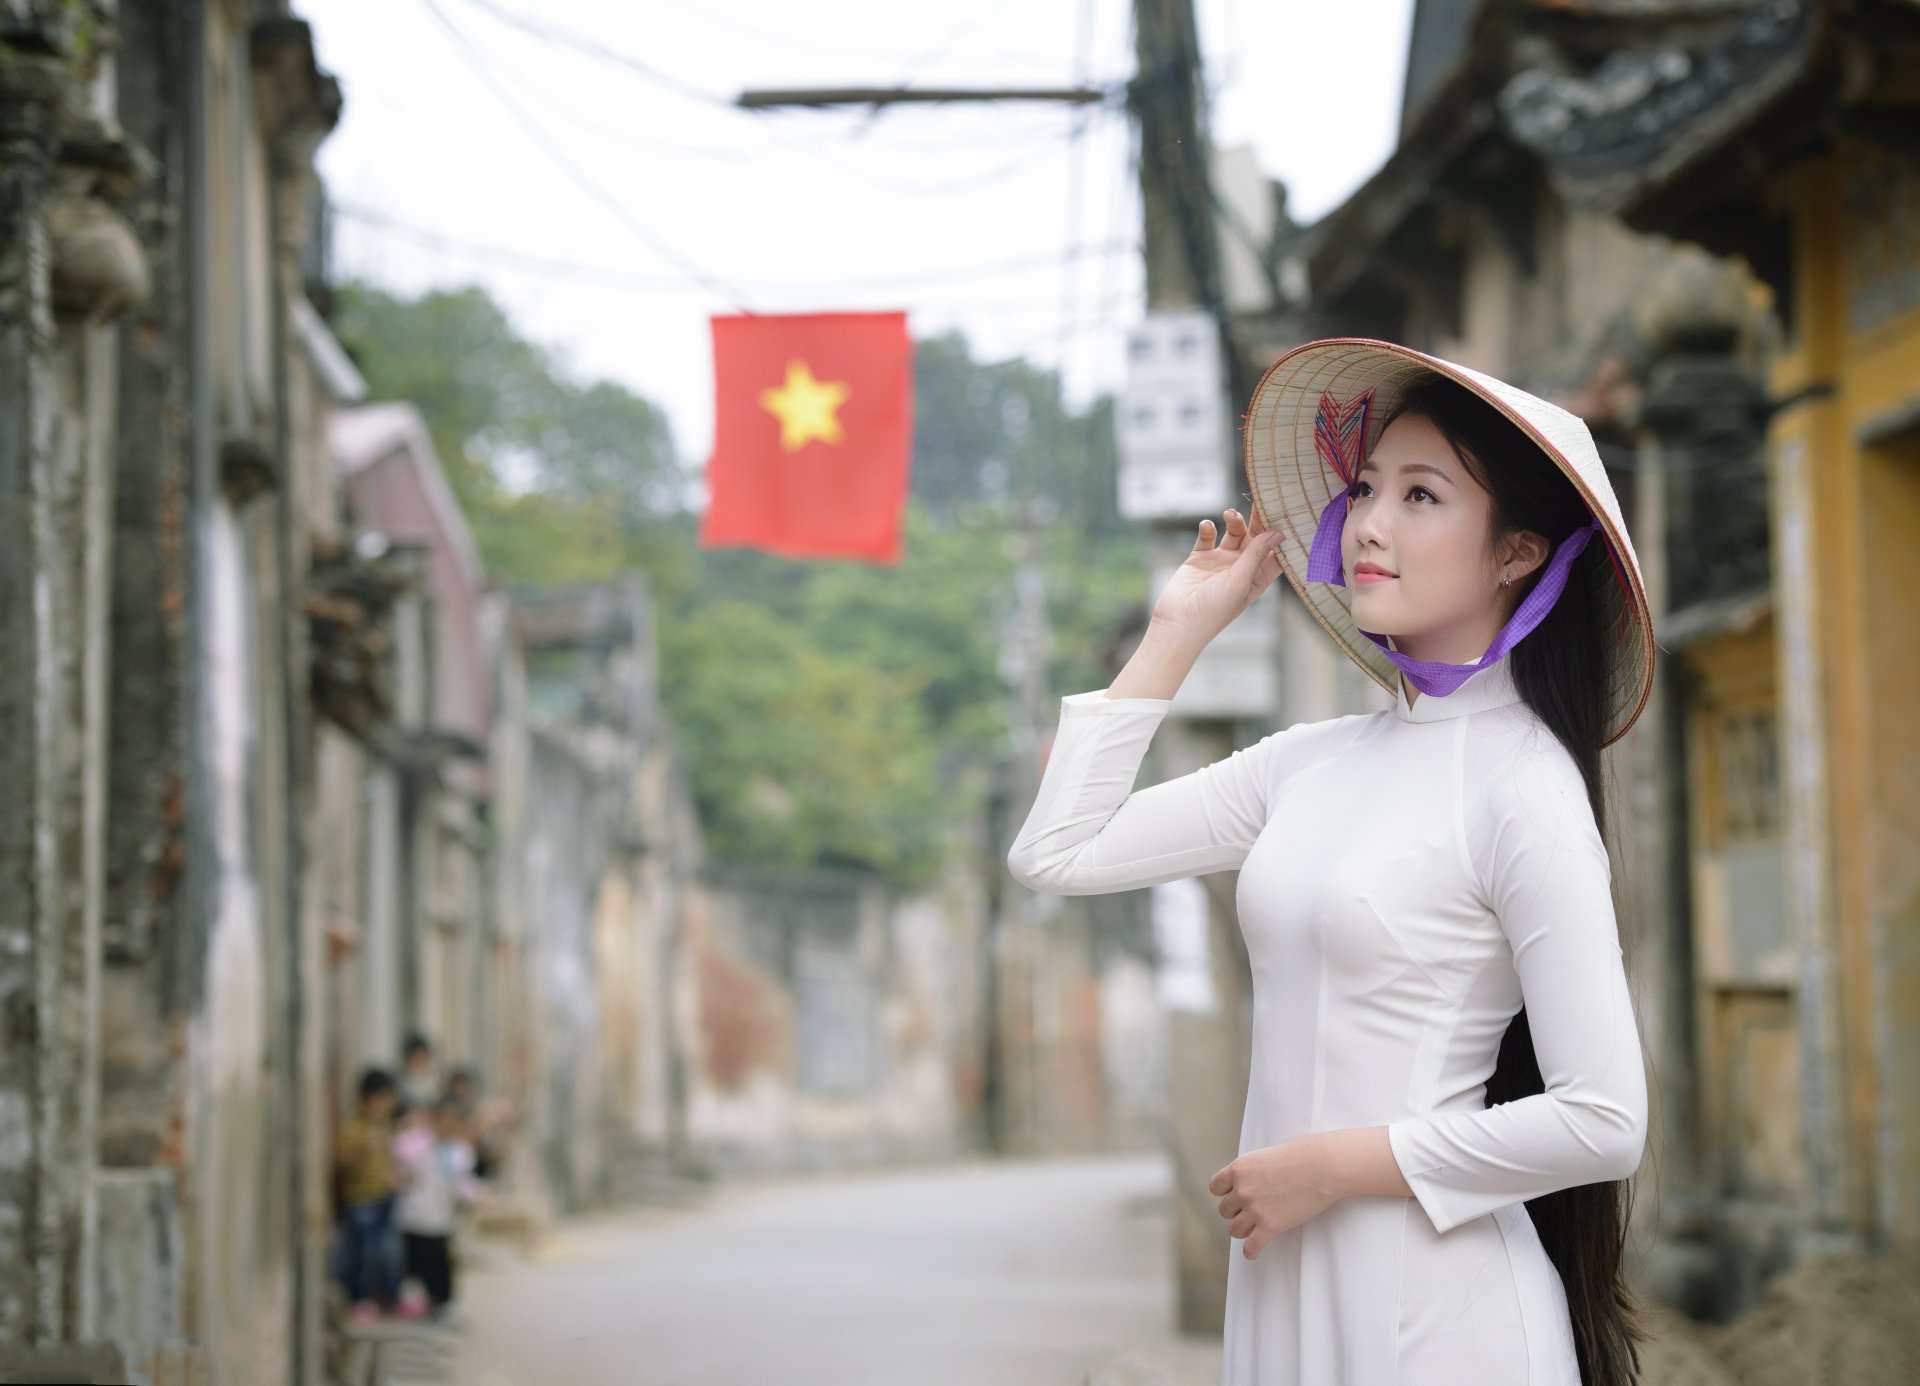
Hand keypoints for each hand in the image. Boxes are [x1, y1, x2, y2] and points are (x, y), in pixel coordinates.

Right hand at [1150, 508, 1286, 644]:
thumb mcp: (1241, 580)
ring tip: (1230, 514)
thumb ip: (1257, 554)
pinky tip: (1207, 525)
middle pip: (1256, 538)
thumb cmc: (1214, 610)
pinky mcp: (1199, 559)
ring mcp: (1220, 563)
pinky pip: (1207, 537)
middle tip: (1260, 501)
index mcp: (1257, 578)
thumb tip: (1277, 533)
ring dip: (1235, 522)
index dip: (1282, 535)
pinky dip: (1208, 528)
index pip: (1276, 553)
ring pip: (1234, 534)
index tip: (1287, 514)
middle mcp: (1241, 569)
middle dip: (1258, 521)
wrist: (1178, 621)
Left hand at [1208, 1135, 1341, 1259]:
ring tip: (1252, 1229)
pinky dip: (1251, 1251)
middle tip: (1251, 1210)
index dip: (1226, 1192)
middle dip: (1236, 1211)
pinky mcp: (1270, 1227)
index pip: (1215, 1187)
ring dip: (1243, 1230)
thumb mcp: (1267, 1155)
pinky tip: (1254, 1251)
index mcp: (1239, 1169)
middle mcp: (1242, 1190)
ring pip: (1234, 1230)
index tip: (1235, 1194)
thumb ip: (1253, 1170)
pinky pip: (1251, 1247)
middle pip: (1224, 1210)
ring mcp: (1255, 1210)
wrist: (1323, 1166)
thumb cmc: (1301, 1154)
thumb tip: (1252, 1178)